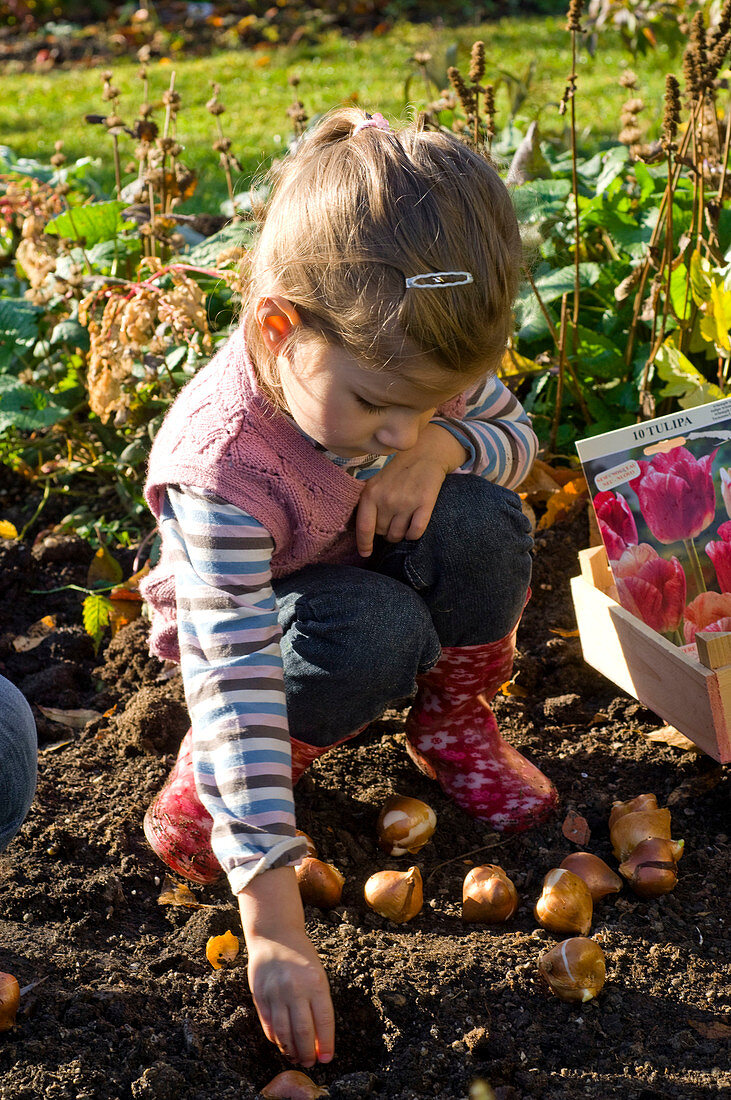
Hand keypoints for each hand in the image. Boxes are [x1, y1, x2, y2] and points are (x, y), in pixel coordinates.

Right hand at [238, 867, 334, 1066]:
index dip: (325, 1043)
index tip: (326, 1058)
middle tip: (311, 1062)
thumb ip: (318, 1003)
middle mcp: (295, 988)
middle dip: (308, 1052)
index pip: (323, 1021)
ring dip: (291, 1050)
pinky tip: (282, 1044)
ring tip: (297, 1057)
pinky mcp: (259, 995)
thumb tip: (318, 1038)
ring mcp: (275, 992)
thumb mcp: (317, 974)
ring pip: (283, 1032)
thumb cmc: (301, 956)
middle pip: (302, 1031)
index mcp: (315, 982)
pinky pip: (268, 1025)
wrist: (274, 935)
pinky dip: (276, 1039)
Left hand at [355, 424, 467, 555]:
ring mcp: (406, 502)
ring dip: (399, 534)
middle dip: (384, 532)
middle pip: (382, 532)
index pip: (364, 528)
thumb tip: (361, 530)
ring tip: (402, 522)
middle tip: (390, 521)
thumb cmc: (396, 468)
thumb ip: (367, 501)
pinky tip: (413, 526)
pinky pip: (415, 532)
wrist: (425, 452)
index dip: (364, 544)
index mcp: (370, 493)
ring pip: (398, 535)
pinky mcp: (425, 504)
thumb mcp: (375, 479)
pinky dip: (413, 534)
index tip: (366, 553)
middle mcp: (387, 499)